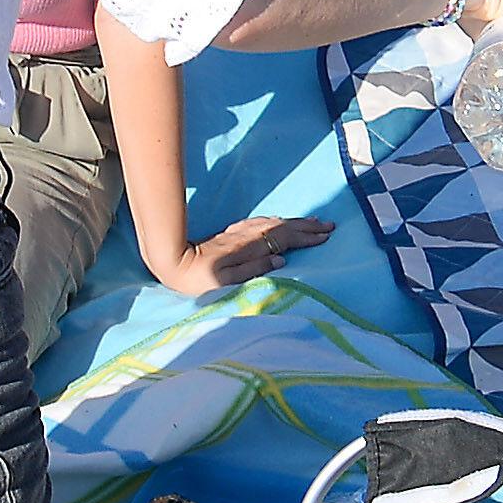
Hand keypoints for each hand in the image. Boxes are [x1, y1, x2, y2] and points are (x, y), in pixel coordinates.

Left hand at [144, 214, 336, 296]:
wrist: (174, 260)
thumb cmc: (199, 278)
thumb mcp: (227, 281)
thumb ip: (254, 269)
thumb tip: (281, 259)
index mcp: (250, 247)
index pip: (285, 238)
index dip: (306, 237)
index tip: (326, 236)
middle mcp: (247, 235)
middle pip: (283, 227)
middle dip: (306, 226)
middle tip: (328, 225)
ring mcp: (240, 231)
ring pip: (274, 222)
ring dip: (294, 222)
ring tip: (312, 222)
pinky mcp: (232, 232)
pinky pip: (262, 222)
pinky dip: (277, 221)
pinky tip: (280, 222)